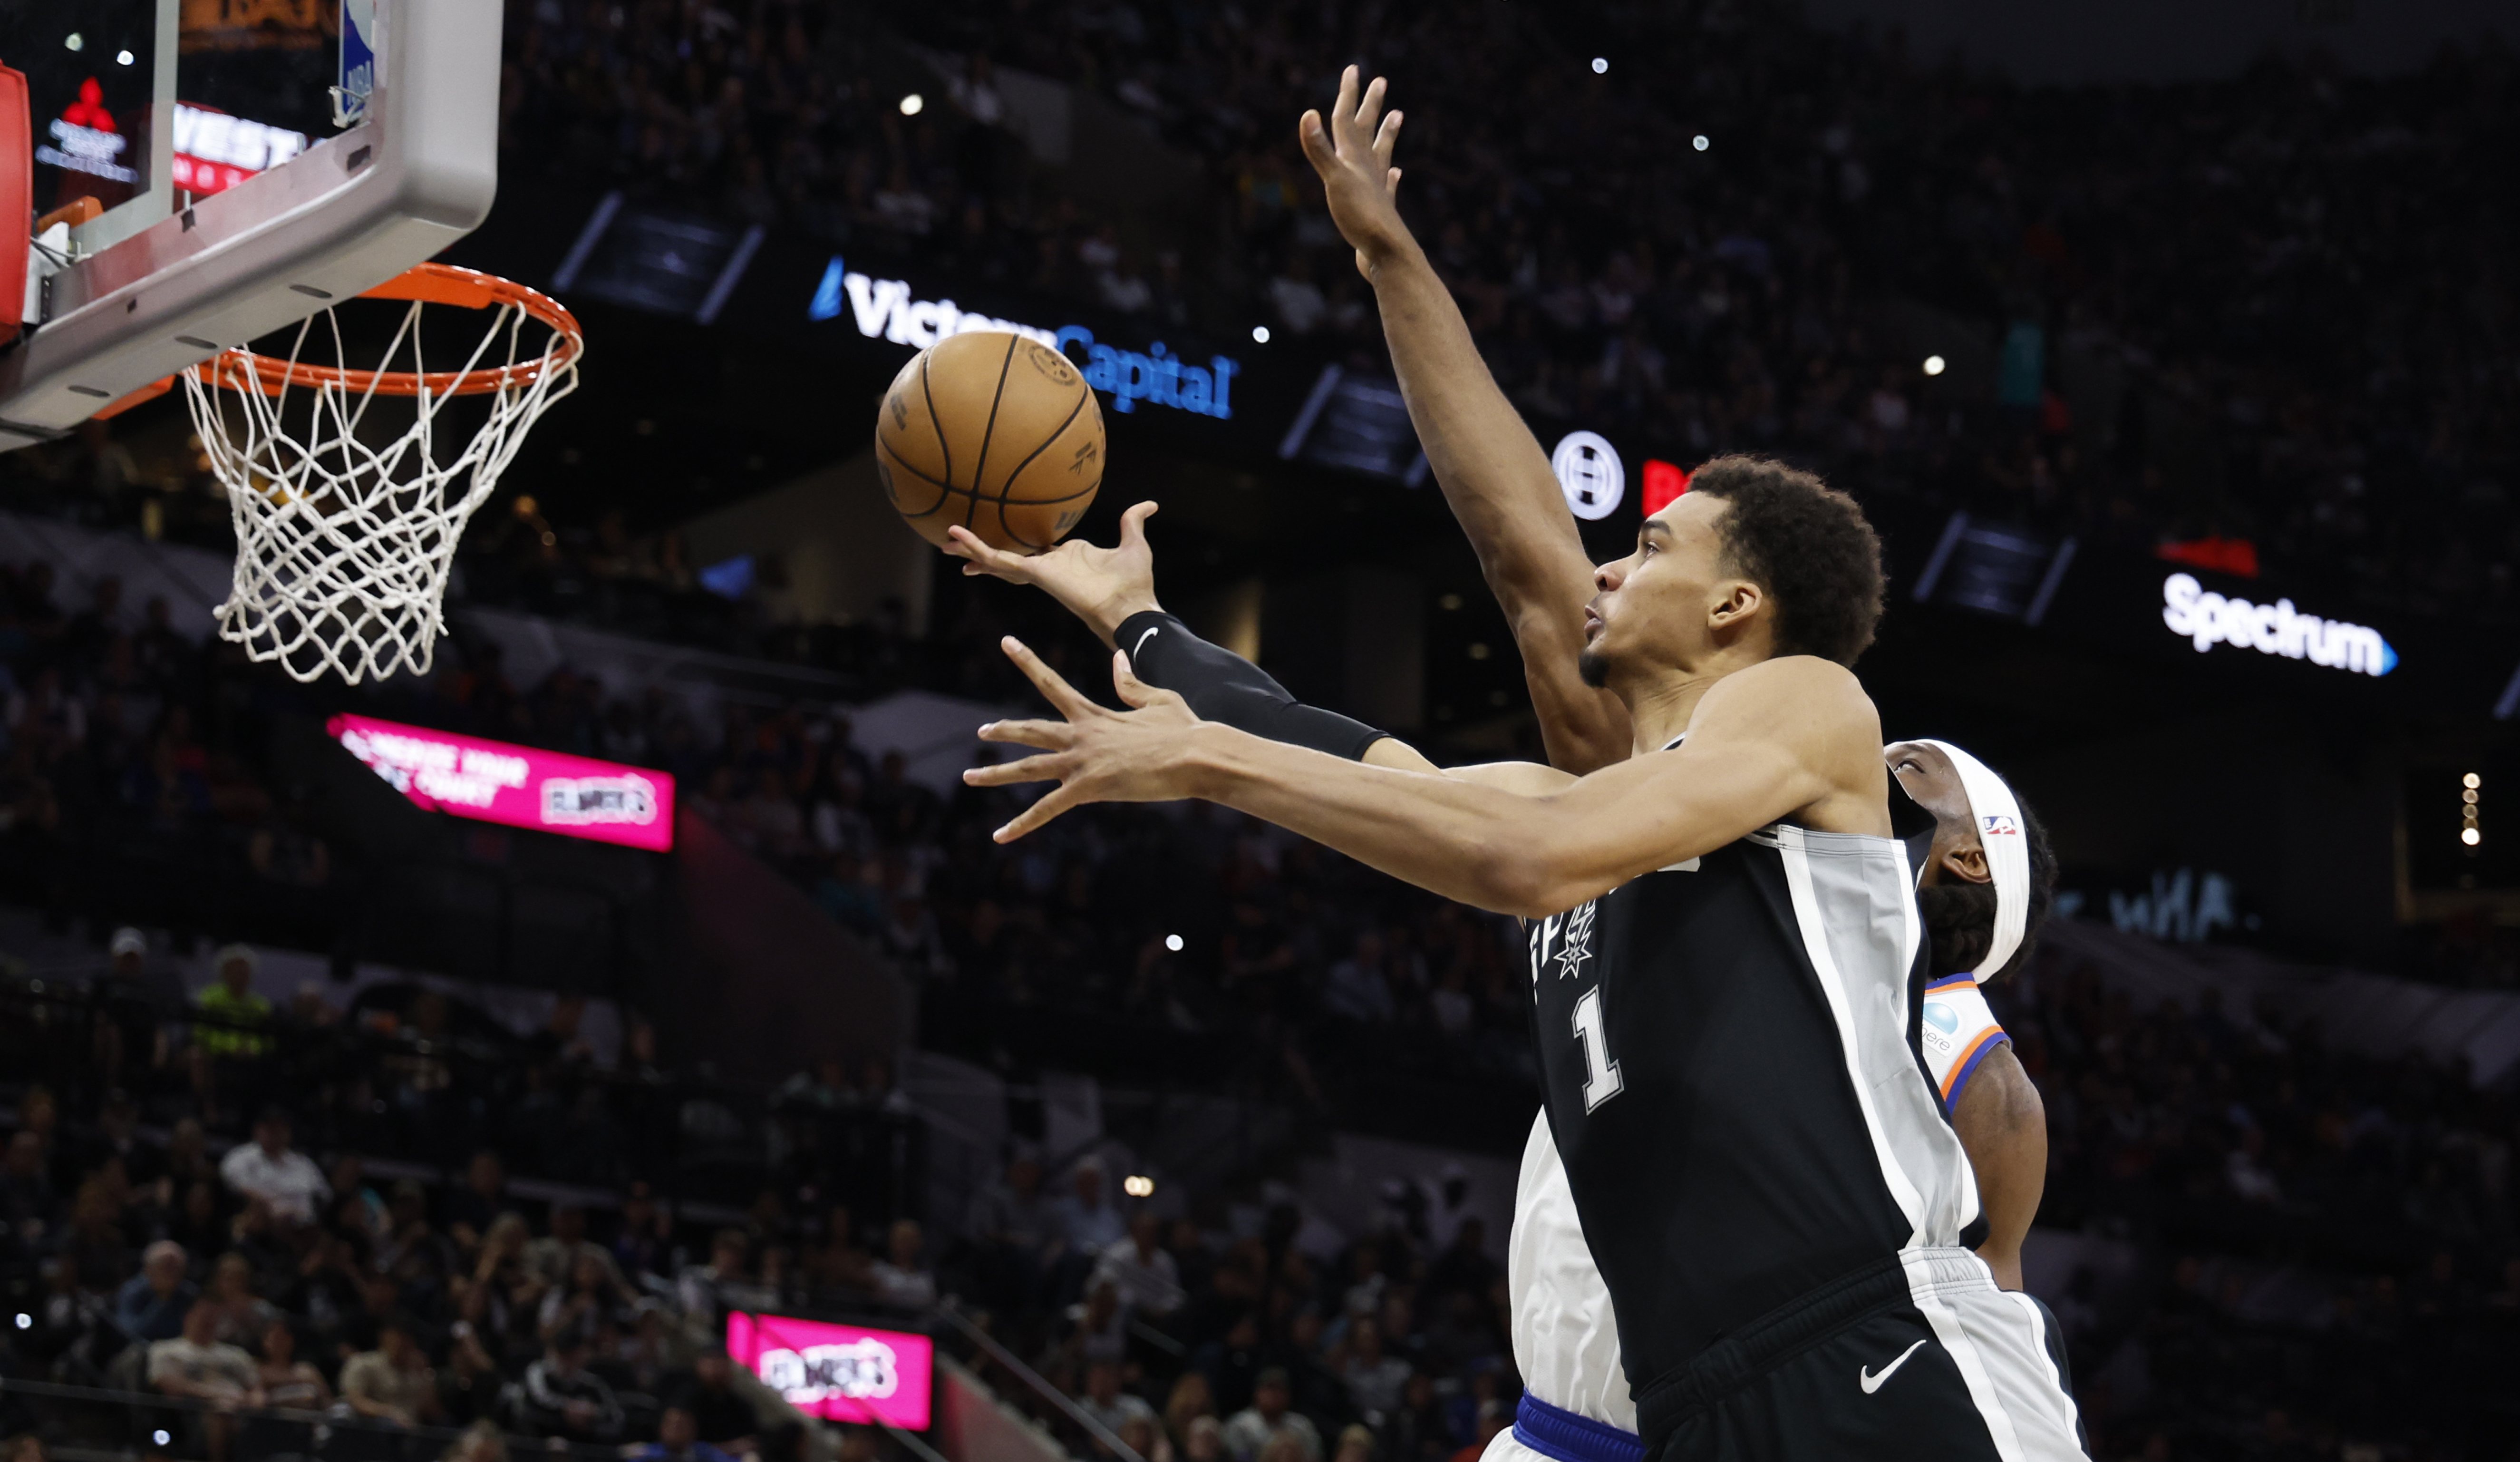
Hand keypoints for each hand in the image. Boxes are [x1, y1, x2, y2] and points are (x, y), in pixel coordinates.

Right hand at [944, 502, 1162, 646]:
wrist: (1132, 607)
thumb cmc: (1135, 584)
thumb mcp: (1134, 543)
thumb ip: (1133, 521)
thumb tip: (1149, 504)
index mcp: (1066, 558)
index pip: (1034, 549)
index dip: (1016, 543)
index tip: (1000, 534)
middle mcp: (1049, 566)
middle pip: (1009, 555)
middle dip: (983, 551)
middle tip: (956, 542)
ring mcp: (1040, 572)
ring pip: (999, 559)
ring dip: (972, 549)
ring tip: (945, 540)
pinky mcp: (1036, 574)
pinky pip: (1002, 560)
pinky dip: (979, 549)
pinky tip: (959, 538)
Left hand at [963, 638, 1206, 839]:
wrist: (1196, 755)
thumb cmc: (1185, 730)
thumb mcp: (1158, 700)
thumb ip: (1131, 685)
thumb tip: (1118, 660)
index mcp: (1095, 714)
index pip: (1053, 683)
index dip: (1028, 661)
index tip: (1006, 642)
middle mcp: (1081, 735)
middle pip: (1031, 729)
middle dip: (1004, 730)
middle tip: (982, 730)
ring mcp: (1082, 761)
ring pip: (1028, 768)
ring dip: (996, 774)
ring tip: (970, 776)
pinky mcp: (1088, 788)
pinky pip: (1045, 810)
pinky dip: (1020, 824)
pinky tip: (999, 836)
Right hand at [1298, 65, 1408, 279]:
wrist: (1386, 254)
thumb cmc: (1360, 217)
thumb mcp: (1335, 181)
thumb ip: (1319, 149)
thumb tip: (1307, 113)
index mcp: (1354, 159)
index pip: (1346, 119)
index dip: (1348, 94)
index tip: (1354, 69)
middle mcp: (1367, 169)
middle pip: (1367, 130)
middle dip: (1371, 105)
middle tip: (1380, 82)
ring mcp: (1376, 189)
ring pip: (1381, 154)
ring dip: (1387, 133)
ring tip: (1397, 117)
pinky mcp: (1380, 210)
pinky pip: (1387, 186)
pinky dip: (1390, 176)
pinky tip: (1395, 173)